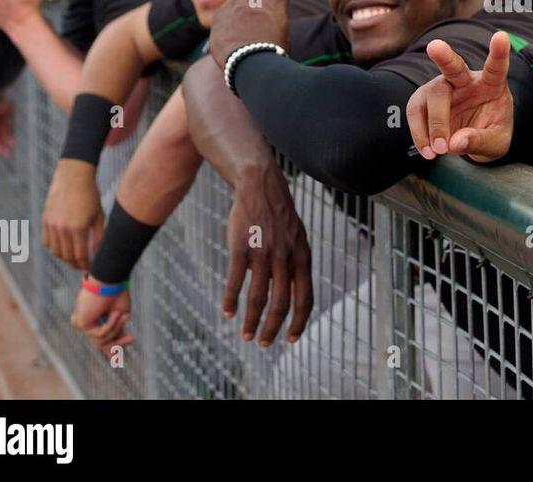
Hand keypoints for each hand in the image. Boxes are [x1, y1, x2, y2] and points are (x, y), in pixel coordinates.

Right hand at [42, 159, 104, 269]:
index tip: (88, 268)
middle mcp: (63, 228)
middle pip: (66, 256)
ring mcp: (52, 224)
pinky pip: (47, 241)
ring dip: (64, 257)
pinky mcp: (45, 220)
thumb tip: (95, 253)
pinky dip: (54, 248)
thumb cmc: (90, 195)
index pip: (79, 255)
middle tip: (81, 265)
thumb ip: (99, 236)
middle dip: (74, 264)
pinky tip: (63, 247)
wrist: (73, 177)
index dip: (84, 264)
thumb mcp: (99, 215)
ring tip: (73, 258)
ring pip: (55, 251)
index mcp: (78, 228)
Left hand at [71, 284, 133, 352]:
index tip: (122, 354)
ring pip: (101, 340)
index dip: (111, 347)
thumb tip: (114, 355)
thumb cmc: (117, 293)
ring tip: (122, 315)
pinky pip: (99, 334)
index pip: (101, 338)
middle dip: (117, 343)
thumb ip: (116, 333)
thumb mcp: (121, 317)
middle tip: (132, 338)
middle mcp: (86, 322)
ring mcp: (81, 323)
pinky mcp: (80, 323)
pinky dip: (111, 325)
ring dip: (116, 328)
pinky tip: (115, 314)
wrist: (112, 280)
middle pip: (100, 343)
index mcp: (94, 320)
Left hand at [208, 0, 314, 68]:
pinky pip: (226, 24)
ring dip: (241, 23)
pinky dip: (231, 35)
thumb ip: (267, 17)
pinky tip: (235, 48)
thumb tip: (250, 17)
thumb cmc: (274, 52)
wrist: (251, 65)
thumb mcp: (281, 32)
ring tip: (247, 43)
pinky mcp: (218, 15)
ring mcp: (234, 2)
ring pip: (237, 7)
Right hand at [224, 168, 313, 345]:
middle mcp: (285, 258)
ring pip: (258, 297)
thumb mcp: (297, 240)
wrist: (261, 187)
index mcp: (303, 258)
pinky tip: (227, 312)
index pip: (305, 298)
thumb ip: (294, 267)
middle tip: (264, 344)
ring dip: (252, 321)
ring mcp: (262, 253)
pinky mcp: (241, 248)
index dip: (299, 322)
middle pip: (280, 304)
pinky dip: (230, 300)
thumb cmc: (279, 217)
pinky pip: (235, 281)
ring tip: (246, 335)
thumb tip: (284, 297)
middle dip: (272, 329)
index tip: (290, 339)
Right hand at [406, 31, 513, 162]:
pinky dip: (420, 134)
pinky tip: (428, 151)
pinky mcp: (424, 100)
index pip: (495, 68)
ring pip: (433, 95)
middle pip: (454, 68)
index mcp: (491, 85)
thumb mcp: (495, 143)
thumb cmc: (490, 134)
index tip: (501, 36)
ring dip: (434, 124)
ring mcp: (443, 88)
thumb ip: (479, 141)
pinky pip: (415, 112)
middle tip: (435, 46)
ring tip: (439, 151)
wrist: (472, 140)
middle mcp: (465, 81)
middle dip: (445, 56)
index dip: (499, 53)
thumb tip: (454, 143)